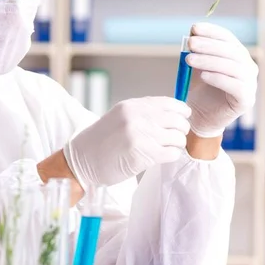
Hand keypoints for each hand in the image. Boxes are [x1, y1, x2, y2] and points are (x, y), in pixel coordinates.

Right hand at [63, 96, 190, 187]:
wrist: (82, 161)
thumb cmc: (101, 142)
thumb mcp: (120, 117)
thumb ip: (143, 113)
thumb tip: (173, 114)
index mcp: (132, 106)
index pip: (170, 103)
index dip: (181, 112)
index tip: (182, 119)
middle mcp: (137, 117)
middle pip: (178, 120)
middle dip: (180, 130)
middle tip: (174, 138)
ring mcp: (141, 135)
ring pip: (178, 138)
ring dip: (176, 144)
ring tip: (166, 148)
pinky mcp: (143, 154)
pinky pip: (172, 153)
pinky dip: (171, 156)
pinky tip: (161, 157)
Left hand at [186, 22, 257, 136]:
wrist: (200, 117)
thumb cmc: (199, 90)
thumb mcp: (196, 66)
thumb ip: (196, 50)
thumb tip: (193, 30)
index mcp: (237, 56)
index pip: (228, 38)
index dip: (212, 31)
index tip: (194, 28)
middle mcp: (247, 68)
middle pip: (231, 51)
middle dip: (209, 45)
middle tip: (190, 43)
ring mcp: (250, 84)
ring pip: (233, 67)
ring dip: (209, 60)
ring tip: (189, 60)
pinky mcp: (246, 100)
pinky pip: (236, 86)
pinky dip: (219, 79)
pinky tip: (204, 76)